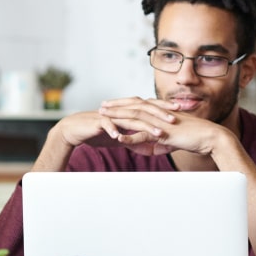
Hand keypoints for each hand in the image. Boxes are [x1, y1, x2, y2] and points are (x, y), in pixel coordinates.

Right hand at [45, 105, 170, 153]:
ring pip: (130, 118)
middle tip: (175, 120)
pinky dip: (114, 131)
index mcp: (128, 111)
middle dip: (160, 114)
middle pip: (144, 109)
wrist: (75, 130)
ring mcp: (110, 115)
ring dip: (144, 126)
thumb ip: (134, 141)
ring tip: (157, 134)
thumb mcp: (119, 139)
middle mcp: (121, 111)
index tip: (180, 110)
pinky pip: (108, 125)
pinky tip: (121, 138)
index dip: (164, 107)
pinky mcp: (98, 122)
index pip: (150, 106)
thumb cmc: (97, 133)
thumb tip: (149, 148)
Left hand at [97, 97, 229, 156]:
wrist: (210, 137)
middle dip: (116, 106)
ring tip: (104, 118)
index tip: (111, 104)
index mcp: (161, 113)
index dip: (124, 104)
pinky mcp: (165, 133)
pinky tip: (119, 139)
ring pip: (135, 118)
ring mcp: (161, 122)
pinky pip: (145, 135)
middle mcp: (159, 114)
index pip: (139, 105)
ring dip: (118, 117)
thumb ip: (159, 144)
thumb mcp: (172, 141)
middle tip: (101, 107)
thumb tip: (150, 150)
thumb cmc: (194, 138)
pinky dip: (131, 138)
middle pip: (133, 107)